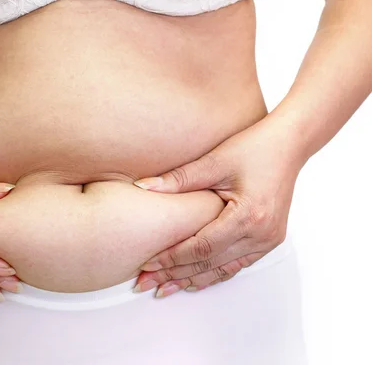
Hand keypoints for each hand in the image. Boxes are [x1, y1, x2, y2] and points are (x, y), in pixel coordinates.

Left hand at [132, 116, 304, 296]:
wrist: (289, 144)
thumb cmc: (255, 147)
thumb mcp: (214, 160)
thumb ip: (178, 178)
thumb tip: (142, 186)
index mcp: (249, 216)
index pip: (202, 247)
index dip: (172, 258)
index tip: (147, 264)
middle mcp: (262, 235)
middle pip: (210, 264)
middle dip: (176, 275)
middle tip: (147, 283)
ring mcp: (268, 240)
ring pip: (224, 270)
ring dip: (193, 280)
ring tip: (164, 288)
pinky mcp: (269, 239)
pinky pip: (237, 264)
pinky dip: (213, 273)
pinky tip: (193, 279)